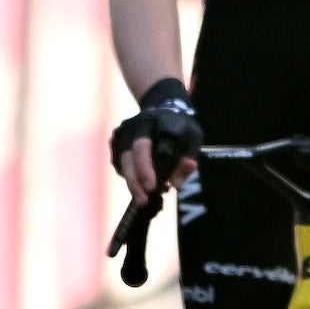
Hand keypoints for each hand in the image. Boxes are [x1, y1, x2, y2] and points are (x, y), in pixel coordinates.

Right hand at [111, 78, 202, 202]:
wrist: (161, 109)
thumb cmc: (180, 129)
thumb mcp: (193, 138)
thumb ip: (189, 157)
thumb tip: (176, 184)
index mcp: (162, 120)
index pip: (152, 143)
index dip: (149, 166)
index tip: (152, 186)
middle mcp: (140, 122)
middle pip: (134, 151)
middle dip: (137, 177)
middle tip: (144, 199)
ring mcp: (125, 129)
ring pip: (123, 158)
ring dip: (131, 181)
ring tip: (141, 200)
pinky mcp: (116, 137)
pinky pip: (118, 161)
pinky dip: (127, 174)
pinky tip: (138, 184)